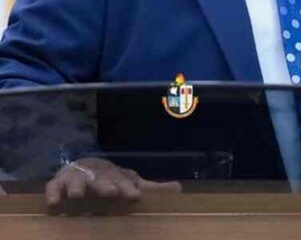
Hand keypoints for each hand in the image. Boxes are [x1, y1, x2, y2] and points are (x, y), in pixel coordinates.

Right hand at [45, 157, 181, 205]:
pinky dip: (53, 193)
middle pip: (102, 181)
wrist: (83, 165)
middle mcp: (97, 176)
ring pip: (77, 181)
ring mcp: (77, 178)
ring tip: (76, 195)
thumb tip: (179, 189)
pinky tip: (54, 202)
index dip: (128, 189)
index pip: (124, 183)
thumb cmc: (111, 179)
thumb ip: (152, 188)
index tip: (134, 196)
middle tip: (110, 193)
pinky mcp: (58, 183)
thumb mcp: (130, 183)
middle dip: (106, 186)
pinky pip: (54, 187)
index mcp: (116, 177)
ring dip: (77, 187)